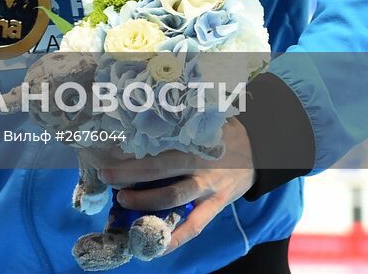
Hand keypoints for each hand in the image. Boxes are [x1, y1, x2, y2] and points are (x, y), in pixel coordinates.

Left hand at [96, 118, 255, 254]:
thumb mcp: (202, 123)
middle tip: (106, 176)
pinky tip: (157, 246)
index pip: (158, 146)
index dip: (134, 151)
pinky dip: (176, 237)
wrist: (261, 149)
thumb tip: (139, 122)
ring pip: (174, 197)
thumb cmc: (222, 133)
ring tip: (122, 202)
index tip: (108, 152)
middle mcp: (199, 165)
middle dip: (130, 175)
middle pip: (160, 170)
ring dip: (146, 202)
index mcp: (194, 142)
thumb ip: (177, 126)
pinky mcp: (217, 205)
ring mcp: (208, 187)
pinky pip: (195, 225)